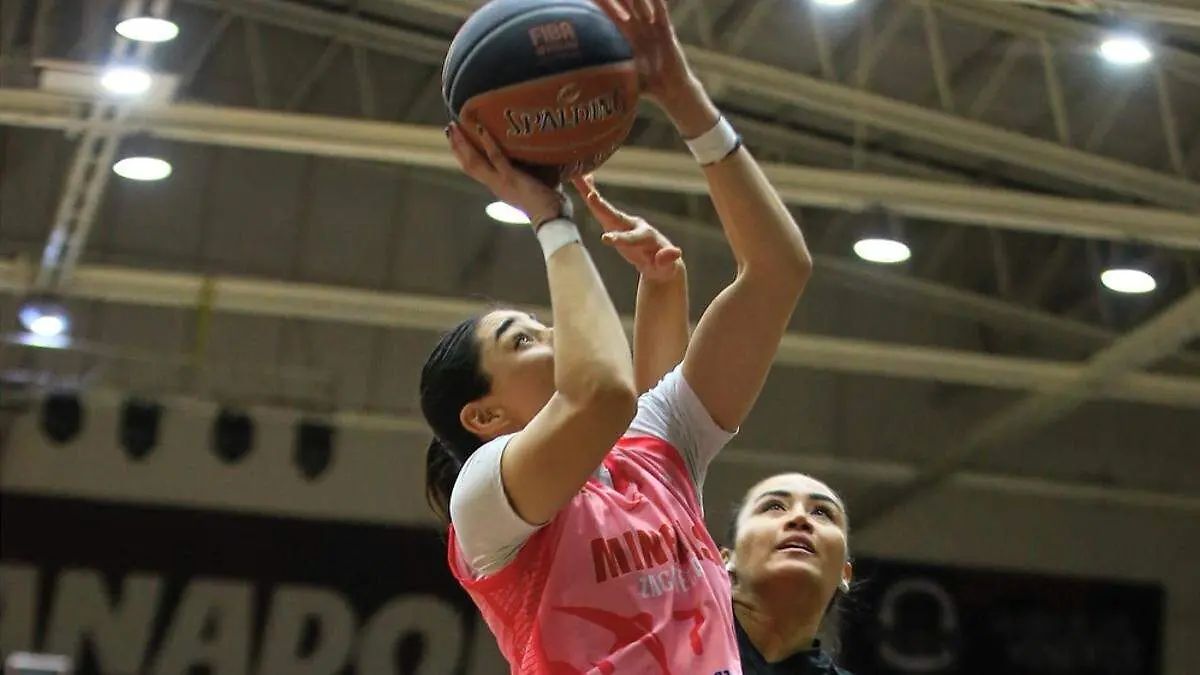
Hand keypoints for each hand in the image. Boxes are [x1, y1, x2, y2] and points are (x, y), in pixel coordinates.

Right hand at [447, 119, 565, 225]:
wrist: (553, 219)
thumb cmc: (550, 202)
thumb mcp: (536, 181)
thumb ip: (534, 167)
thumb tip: (545, 145)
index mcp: (499, 186)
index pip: (476, 170)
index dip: (464, 155)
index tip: (458, 140)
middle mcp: (495, 185)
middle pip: (468, 164)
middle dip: (457, 146)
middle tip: (449, 128)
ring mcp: (501, 182)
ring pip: (474, 161)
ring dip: (462, 142)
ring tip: (454, 125)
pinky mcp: (511, 178)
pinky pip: (496, 156)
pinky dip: (487, 141)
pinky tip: (480, 126)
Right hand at [572, 175, 681, 281]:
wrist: (658, 261)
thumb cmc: (663, 266)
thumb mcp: (667, 267)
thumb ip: (668, 260)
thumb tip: (675, 252)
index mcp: (646, 236)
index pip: (632, 237)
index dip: (620, 238)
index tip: (605, 239)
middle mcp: (633, 225)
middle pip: (615, 215)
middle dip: (601, 206)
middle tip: (590, 195)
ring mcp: (622, 223)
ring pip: (604, 208)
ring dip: (590, 192)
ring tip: (578, 176)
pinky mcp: (613, 224)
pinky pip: (600, 208)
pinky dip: (591, 193)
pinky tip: (584, 178)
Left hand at [592, 0, 720, 137]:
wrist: (670, 90)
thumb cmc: (647, 87)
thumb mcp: (623, 79)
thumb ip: (609, 77)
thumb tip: (585, 86)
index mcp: (629, 39)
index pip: (614, 16)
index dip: (605, 6)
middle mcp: (641, 30)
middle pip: (627, 5)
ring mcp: (654, 29)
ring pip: (642, 5)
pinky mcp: (667, 32)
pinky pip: (662, 13)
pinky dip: (657, 3)